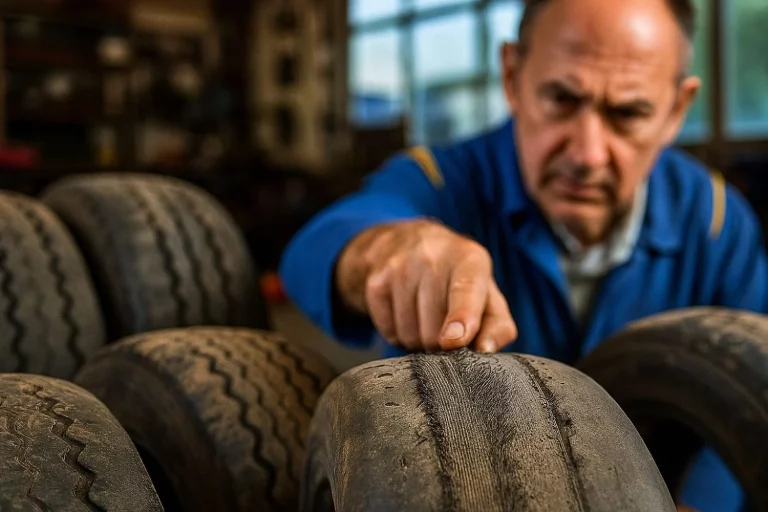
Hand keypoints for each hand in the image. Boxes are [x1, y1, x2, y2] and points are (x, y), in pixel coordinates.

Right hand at [335, 219, 516, 352]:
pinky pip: (388, 331)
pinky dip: (398, 335)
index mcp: (469, 258)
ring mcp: (399, 266)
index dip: (461, 317)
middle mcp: (433, 255)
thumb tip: (485, 350)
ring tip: (425, 319)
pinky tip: (406, 315)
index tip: (454, 339)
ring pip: (409, 334)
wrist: (407, 242)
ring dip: (419, 341)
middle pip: (434, 329)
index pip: (464, 290)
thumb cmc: (458, 279)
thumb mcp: (487, 295)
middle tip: (445, 328)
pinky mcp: (375, 281)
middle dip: (441, 343)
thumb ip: (498, 326)